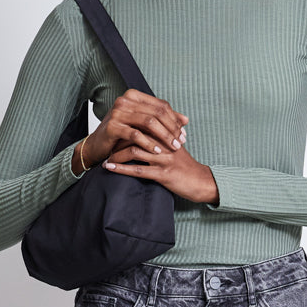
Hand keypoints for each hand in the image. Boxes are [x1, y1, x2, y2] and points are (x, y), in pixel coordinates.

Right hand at [83, 89, 188, 166]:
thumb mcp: (143, 124)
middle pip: (157, 112)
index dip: (175, 120)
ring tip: (172, 147)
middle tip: (180, 142)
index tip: (183, 134)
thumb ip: (163, 120)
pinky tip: (156, 151)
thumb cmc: (122, 134)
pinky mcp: (112, 126)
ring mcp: (118, 112)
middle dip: (172, 129)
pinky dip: (148, 143)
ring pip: (149, 122)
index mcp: (134, 96)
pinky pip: (135, 134)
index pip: (161, 105)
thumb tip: (186, 120)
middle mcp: (125, 100)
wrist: (98, 145)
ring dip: (163, 136)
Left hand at [103, 136, 219, 205]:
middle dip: (118, 139)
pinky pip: (138, 170)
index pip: (142, 124)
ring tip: (106, 158)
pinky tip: (110, 168)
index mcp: (167, 135)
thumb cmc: (186, 165)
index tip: (114, 132)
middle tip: (106, 144)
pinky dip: (122, 169)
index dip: (126, 127)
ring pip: (135, 151)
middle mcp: (165, 144)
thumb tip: (147, 127)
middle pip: (136, 134)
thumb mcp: (175, 145)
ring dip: (117, 154)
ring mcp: (164, 159)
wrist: (200, 182)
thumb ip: (163, 135)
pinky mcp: (163, 175)